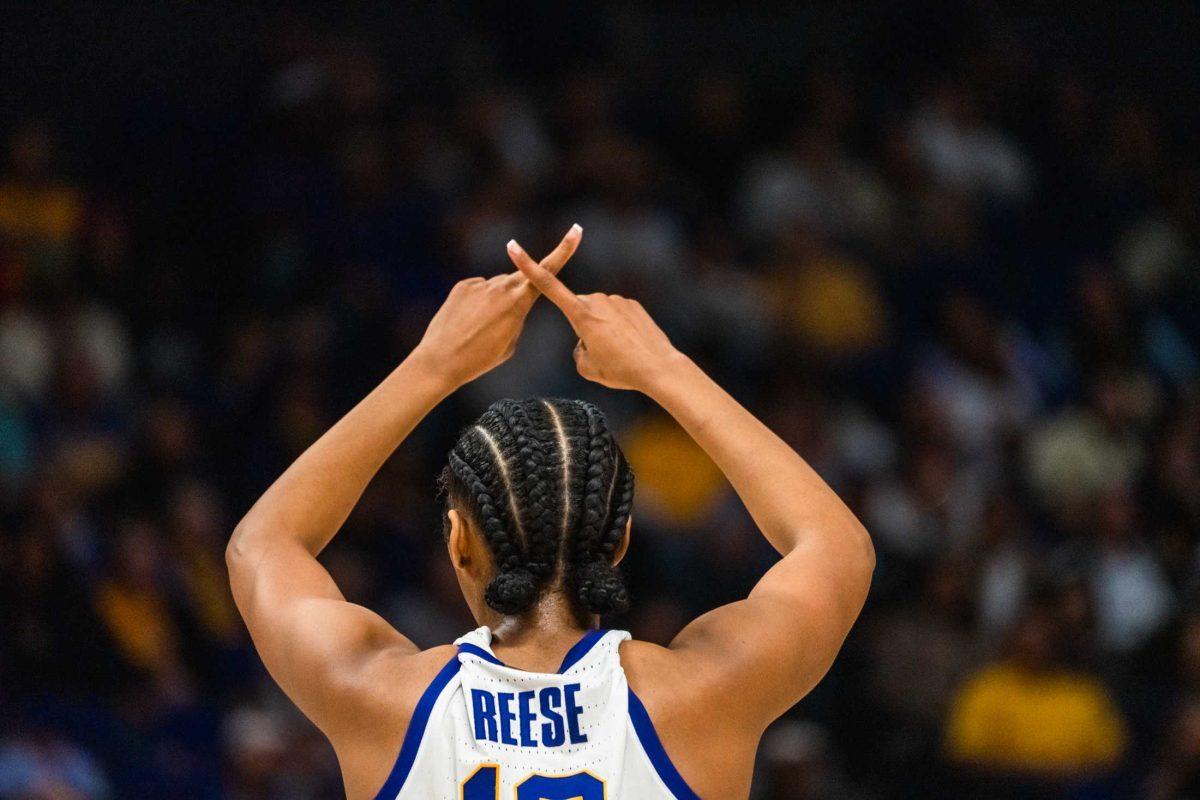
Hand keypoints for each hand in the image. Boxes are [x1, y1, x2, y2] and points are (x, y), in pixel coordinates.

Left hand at [415, 224, 581, 386]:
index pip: (547, 272)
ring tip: (479, 328)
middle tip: (503, 319)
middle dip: (520, 293)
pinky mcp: (463, 285)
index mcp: (519, 303)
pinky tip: (467, 320)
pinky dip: (478, 302)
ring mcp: (480, 285)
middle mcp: (501, 288)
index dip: (563, 250)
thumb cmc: (480, 358)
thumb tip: (512, 302)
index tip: (575, 230)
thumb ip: (517, 316)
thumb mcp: (510, 343)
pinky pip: (479, 289)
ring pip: (498, 287)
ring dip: (496, 302)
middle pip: (521, 280)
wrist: (441, 361)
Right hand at [506, 243, 682, 391]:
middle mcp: (597, 301)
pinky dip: (619, 328)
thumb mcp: (587, 368)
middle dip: (582, 327)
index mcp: (581, 314)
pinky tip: (631, 343)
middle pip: (578, 310)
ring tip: (619, 350)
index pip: (548, 286)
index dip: (529, 266)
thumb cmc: (621, 370)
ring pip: (598, 314)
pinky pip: (617, 315)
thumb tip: (583, 341)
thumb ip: (577, 351)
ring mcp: (616, 301)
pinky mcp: (632, 304)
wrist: (659, 367)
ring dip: (602, 328)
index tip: (513, 247)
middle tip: (601, 352)